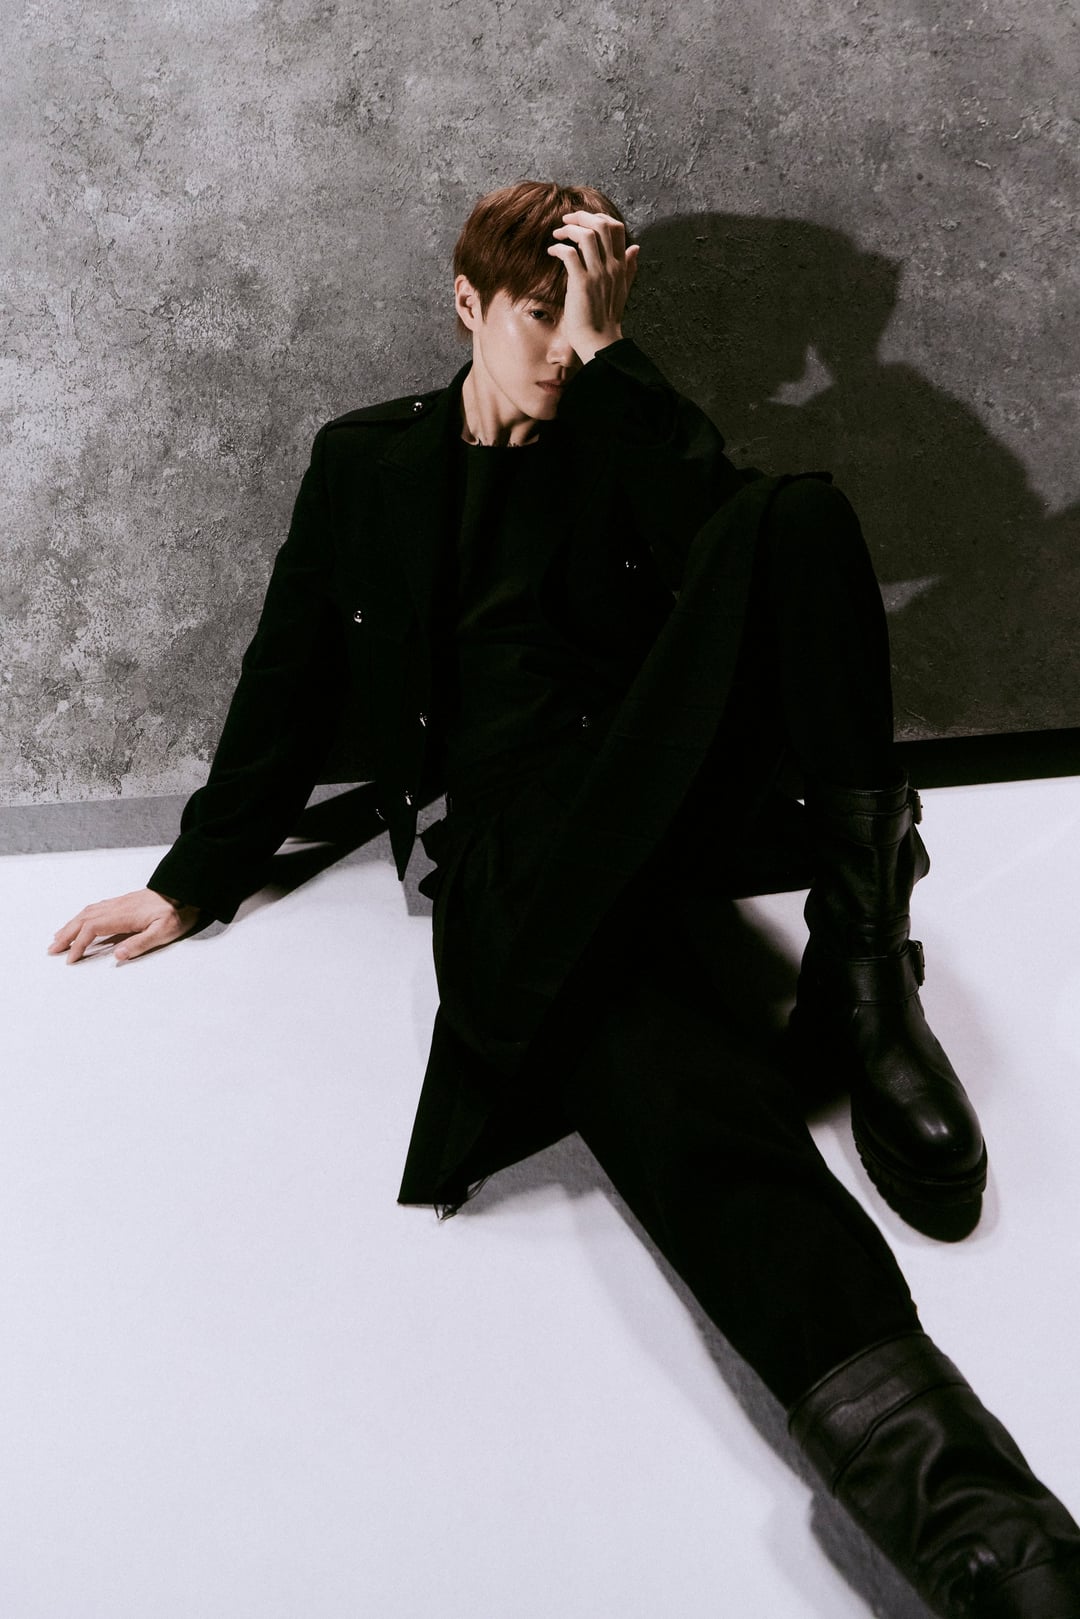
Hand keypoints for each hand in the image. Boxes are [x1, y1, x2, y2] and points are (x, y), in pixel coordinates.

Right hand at [48, 888, 200, 963]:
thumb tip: (117, 955)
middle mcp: (117, 906)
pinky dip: (81, 917)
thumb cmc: (176, 913)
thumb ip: (140, 944)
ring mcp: (119, 903)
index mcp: (124, 915)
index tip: (70, 958)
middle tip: (52, 949)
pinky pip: (95, 908)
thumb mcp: (163, 932)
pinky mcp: (123, 902)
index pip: (93, 929)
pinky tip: (80, 923)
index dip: (79, 944)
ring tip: (59, 937)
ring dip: (71, 925)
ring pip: (87, 912)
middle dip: (66, 935)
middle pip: (84, 919)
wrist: (185, 892)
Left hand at [548, 210, 639, 364]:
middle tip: (566, 220)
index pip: (616, 228)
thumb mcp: (622, 289)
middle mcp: (612, 266)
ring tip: (558, 234)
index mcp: (621, 265)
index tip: (584, 220)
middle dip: (581, 216)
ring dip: (569, 229)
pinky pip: (569, 254)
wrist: (599, 340)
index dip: (599, 217)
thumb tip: (636, 248)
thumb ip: (629, 267)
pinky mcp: (581, 283)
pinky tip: (552, 251)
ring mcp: (598, 274)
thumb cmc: (606, 317)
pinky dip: (558, 248)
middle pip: (602, 225)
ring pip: (586, 235)